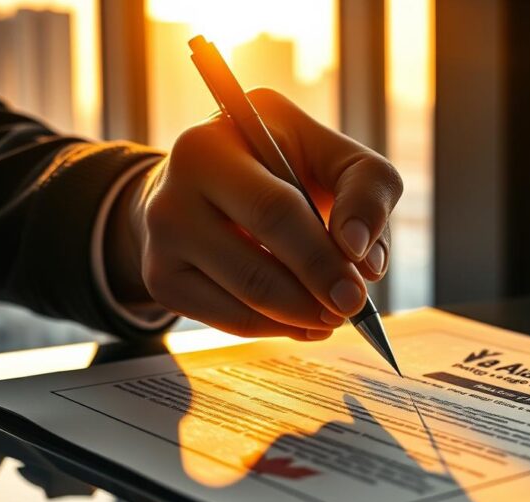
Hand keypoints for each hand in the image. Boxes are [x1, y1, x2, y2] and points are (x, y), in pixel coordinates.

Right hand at [107, 89, 401, 339]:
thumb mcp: (334, 156)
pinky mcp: (162, 278)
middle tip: (353, 306)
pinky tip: (305, 320)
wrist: (216, 183)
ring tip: (336, 313)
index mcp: (215, 144)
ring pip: (244, 298)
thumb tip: (366, 264)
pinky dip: (277, 328)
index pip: (273, 210)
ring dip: (301, 316)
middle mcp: (174, 188)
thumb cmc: (288, 165)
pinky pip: (228, 320)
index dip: (321, 253)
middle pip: (254, 264)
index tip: (363, 279)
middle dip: (315, 290)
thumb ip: (367, 190)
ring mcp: (162, 237)